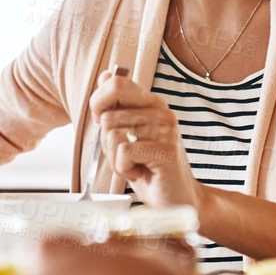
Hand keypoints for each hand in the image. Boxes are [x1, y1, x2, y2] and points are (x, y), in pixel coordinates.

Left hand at [88, 68, 202, 210]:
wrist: (178, 199)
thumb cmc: (150, 169)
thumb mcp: (128, 135)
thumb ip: (116, 107)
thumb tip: (105, 75)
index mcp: (151, 103)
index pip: (115, 83)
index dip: (98, 103)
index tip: (105, 125)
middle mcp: (161, 111)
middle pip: (107, 115)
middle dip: (107, 143)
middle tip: (127, 155)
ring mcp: (166, 129)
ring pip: (112, 135)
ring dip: (116, 159)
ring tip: (136, 165)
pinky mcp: (166, 149)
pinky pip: (123, 152)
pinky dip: (124, 169)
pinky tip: (140, 173)